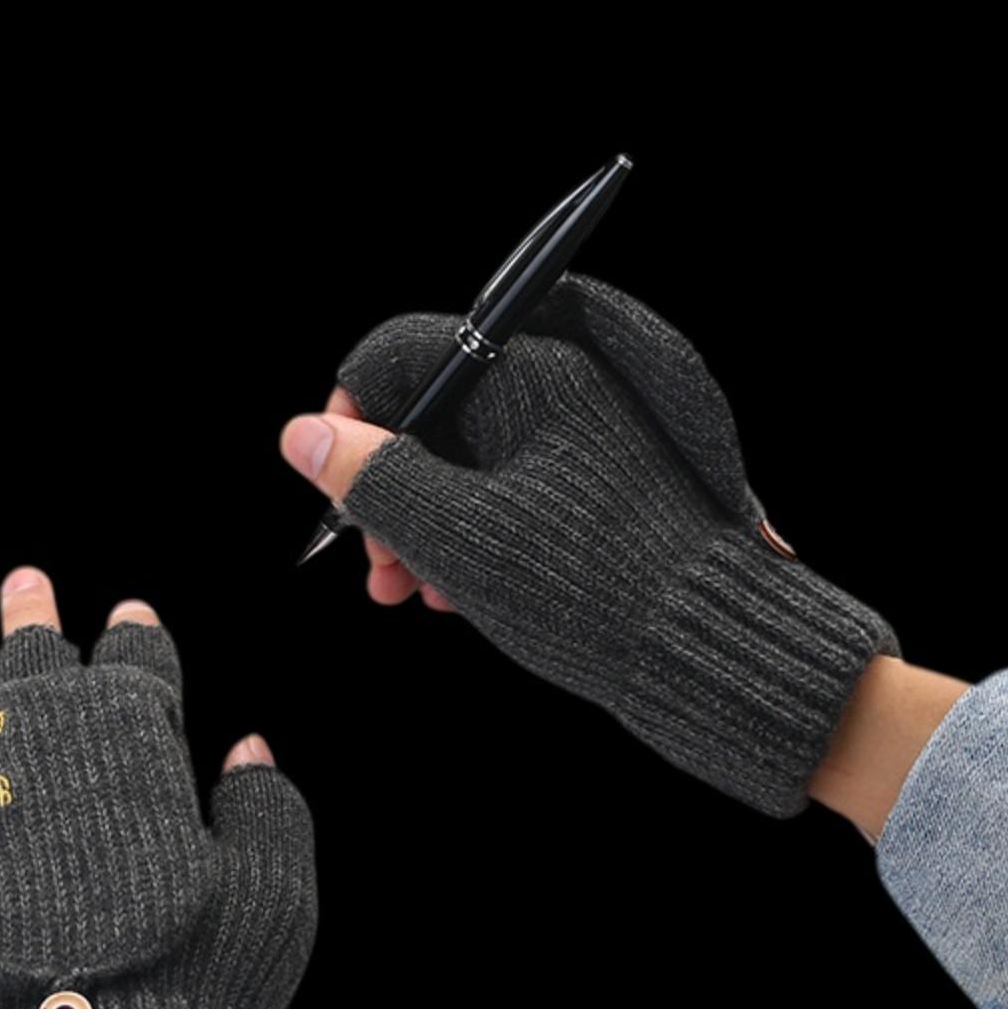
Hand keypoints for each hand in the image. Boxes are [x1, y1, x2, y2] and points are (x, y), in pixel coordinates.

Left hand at [0, 566, 316, 1008]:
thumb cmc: (195, 990)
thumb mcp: (273, 899)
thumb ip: (267, 811)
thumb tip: (247, 751)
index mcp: (134, 749)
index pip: (135, 665)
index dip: (135, 636)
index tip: (129, 614)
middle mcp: (41, 749)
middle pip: (35, 660)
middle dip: (35, 616)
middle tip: (28, 582)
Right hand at [279, 270, 900, 818]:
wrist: (704, 652)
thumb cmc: (588, 589)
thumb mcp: (454, 534)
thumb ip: (373, 478)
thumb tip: (303, 434)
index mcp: (529, 376)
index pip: (405, 356)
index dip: (352, 418)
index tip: (334, 483)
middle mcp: (560, 392)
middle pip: (433, 419)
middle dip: (389, 494)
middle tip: (378, 566)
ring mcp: (581, 442)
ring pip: (467, 466)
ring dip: (424, 527)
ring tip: (415, 592)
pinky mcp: (594, 491)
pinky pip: (508, 496)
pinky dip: (472, 539)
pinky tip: (459, 593)